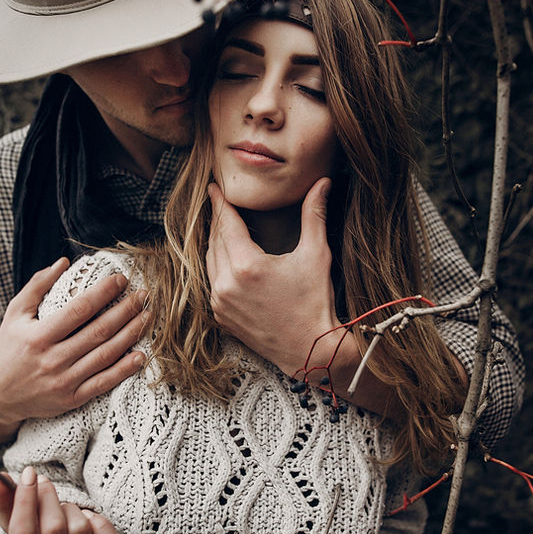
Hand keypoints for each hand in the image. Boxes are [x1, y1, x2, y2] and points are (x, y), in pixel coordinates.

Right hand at [0, 257, 149, 443]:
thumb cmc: (8, 349)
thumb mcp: (14, 314)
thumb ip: (37, 286)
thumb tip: (63, 262)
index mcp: (39, 336)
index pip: (79, 310)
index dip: (103, 293)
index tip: (121, 279)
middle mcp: (53, 359)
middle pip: (98, 331)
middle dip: (125, 311)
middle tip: (143, 295)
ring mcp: (64, 381)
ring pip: (105, 355)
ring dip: (130, 335)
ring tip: (147, 317)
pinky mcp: (72, 399)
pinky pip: (103, 383)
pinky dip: (124, 370)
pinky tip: (140, 356)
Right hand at [0, 467, 122, 533]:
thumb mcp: (15, 524)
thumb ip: (5, 502)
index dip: (24, 501)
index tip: (28, 473)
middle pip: (53, 530)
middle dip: (48, 497)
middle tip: (44, 482)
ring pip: (79, 529)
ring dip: (71, 508)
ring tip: (64, 509)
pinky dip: (98, 520)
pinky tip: (87, 519)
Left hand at [206, 178, 339, 375]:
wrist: (311, 350)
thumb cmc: (316, 302)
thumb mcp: (316, 255)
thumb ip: (314, 215)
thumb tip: (322, 182)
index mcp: (246, 265)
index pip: (227, 223)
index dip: (220, 203)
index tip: (214, 188)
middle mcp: (226, 284)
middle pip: (216, 241)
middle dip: (219, 220)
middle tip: (220, 203)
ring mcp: (221, 303)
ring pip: (210, 262)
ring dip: (216, 243)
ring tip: (223, 227)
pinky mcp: (221, 317)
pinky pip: (213, 283)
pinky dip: (218, 268)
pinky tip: (227, 259)